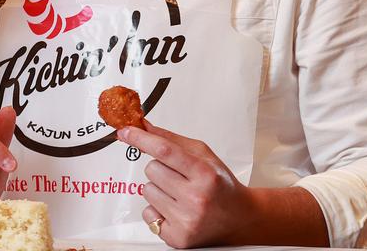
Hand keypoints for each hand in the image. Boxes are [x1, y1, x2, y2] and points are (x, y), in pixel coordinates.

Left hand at [119, 122, 251, 247]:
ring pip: (146, 190)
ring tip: (180, 195)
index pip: (165, 151)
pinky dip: (157, 210)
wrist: (240, 219)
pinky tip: (176, 210)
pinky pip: (147, 214)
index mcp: (205, 174)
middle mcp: (196, 198)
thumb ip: (171, 140)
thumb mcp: (203, 156)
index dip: (141, 139)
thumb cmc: (221, 185)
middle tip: (180, 178)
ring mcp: (187, 220)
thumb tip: (143, 127)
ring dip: (158, 190)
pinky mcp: (178, 238)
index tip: (126, 131)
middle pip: (151, 170)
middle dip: (160, 169)